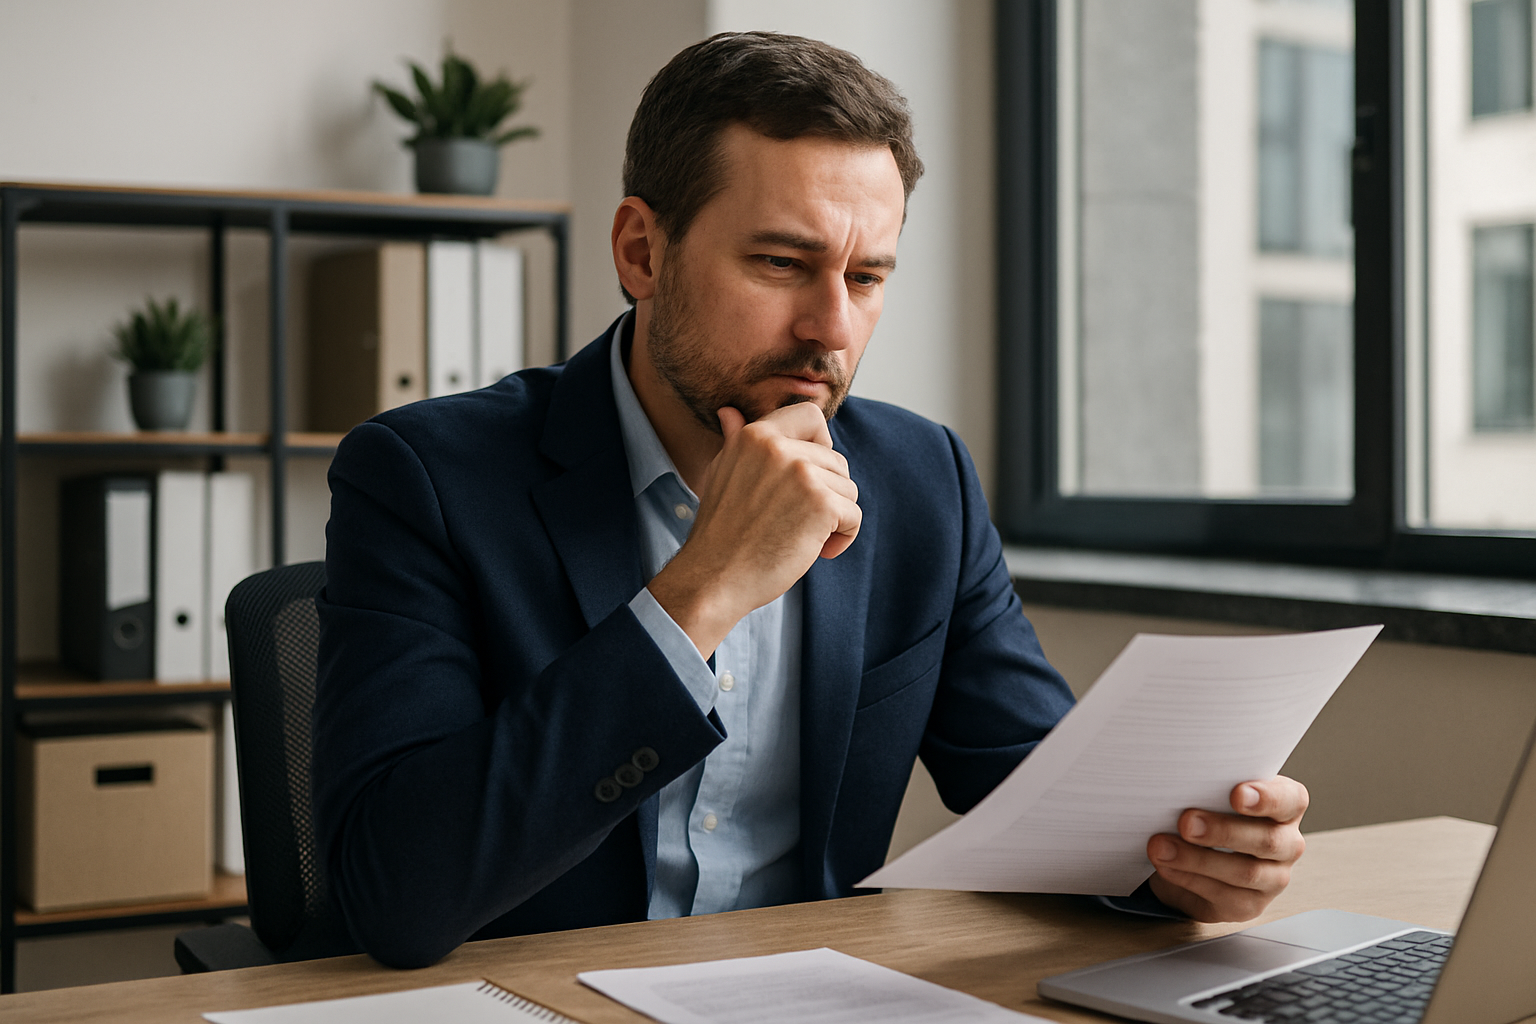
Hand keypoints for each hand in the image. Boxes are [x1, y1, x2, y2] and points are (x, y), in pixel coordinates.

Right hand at [648, 403, 860, 657]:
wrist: (713, 577)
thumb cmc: (720, 532)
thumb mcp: (723, 474)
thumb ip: (736, 440)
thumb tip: (729, 412)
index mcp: (756, 435)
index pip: (810, 415)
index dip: (820, 443)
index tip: (808, 476)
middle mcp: (779, 447)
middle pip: (836, 460)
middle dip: (827, 493)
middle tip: (799, 521)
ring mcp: (801, 474)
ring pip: (848, 489)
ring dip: (834, 518)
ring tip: (803, 537)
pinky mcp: (821, 504)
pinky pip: (854, 516)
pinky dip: (842, 538)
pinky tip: (816, 551)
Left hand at [1146, 776, 1307, 921]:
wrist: (1192, 854)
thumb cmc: (1209, 810)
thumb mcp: (1212, 792)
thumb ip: (1210, 787)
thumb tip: (1180, 782)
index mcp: (1285, 806)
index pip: (1290, 800)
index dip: (1267, 797)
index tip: (1237, 794)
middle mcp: (1287, 844)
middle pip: (1267, 840)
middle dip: (1223, 831)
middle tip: (1186, 822)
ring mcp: (1272, 878)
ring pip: (1245, 872)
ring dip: (1197, 859)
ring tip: (1161, 847)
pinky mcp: (1249, 905)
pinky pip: (1223, 895)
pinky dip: (1188, 879)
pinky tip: (1166, 866)